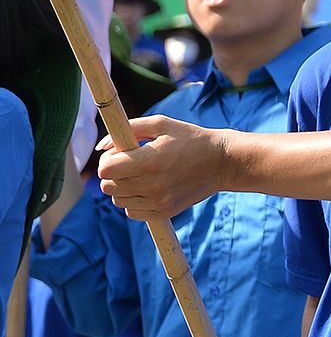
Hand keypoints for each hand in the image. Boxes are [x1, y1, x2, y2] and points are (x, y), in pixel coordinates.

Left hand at [97, 115, 232, 219]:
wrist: (223, 162)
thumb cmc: (191, 139)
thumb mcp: (162, 124)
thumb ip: (128, 129)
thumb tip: (101, 146)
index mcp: (149, 160)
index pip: (105, 169)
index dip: (107, 160)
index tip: (120, 154)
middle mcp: (152, 184)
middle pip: (107, 186)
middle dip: (113, 173)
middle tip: (130, 163)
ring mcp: (158, 201)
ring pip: (117, 200)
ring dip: (123, 188)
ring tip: (142, 175)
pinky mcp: (164, 212)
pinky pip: (131, 212)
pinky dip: (134, 200)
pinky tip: (149, 188)